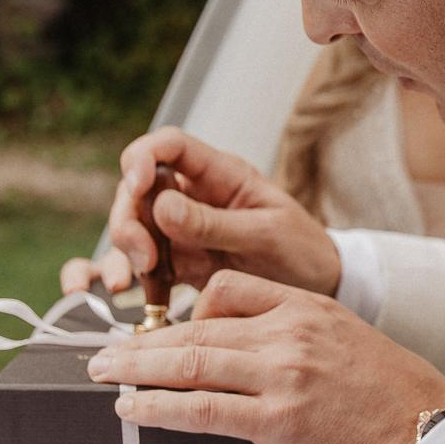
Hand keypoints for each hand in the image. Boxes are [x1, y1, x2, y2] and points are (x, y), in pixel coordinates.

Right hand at [79, 127, 342, 298]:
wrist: (320, 288)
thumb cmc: (302, 250)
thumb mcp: (266, 234)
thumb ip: (215, 223)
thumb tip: (161, 208)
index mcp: (219, 174)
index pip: (168, 146)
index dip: (143, 158)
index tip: (138, 185)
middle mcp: (192, 197)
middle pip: (137, 191)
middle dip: (129, 220)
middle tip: (144, 257)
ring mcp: (180, 231)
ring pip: (132, 228)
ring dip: (124, 252)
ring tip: (135, 280)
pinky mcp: (177, 264)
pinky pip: (140, 266)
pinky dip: (129, 280)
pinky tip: (129, 297)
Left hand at [84, 270, 444, 443]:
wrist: (427, 434)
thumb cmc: (391, 397)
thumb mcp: (344, 340)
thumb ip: (294, 337)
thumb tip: (240, 357)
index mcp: (306, 306)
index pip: (226, 290)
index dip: (183, 312)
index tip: (159, 332)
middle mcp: (289, 332)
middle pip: (195, 326)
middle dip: (141, 342)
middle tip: (104, 353)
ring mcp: (282, 374)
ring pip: (189, 362)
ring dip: (136, 370)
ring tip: (104, 377)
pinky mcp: (278, 418)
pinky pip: (201, 408)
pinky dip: (158, 408)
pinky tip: (133, 410)